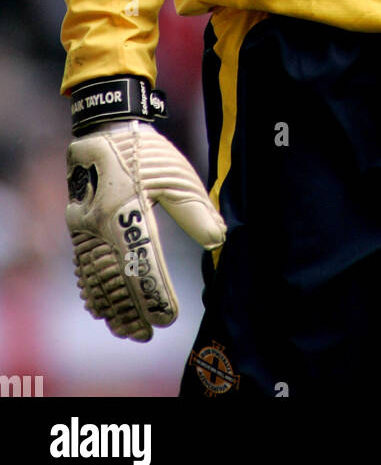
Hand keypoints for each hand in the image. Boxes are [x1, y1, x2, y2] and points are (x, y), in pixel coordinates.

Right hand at [66, 119, 225, 341]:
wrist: (102, 130)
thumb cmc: (145, 151)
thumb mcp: (176, 175)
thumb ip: (196, 210)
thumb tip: (218, 239)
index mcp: (126, 212)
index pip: (142, 266)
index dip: (155, 295)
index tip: (168, 316)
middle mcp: (100, 226)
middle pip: (115, 281)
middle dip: (132, 312)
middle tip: (148, 334)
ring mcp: (84, 229)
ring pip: (96, 280)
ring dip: (112, 308)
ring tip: (127, 330)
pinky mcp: (77, 228)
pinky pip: (82, 268)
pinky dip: (92, 291)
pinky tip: (100, 308)